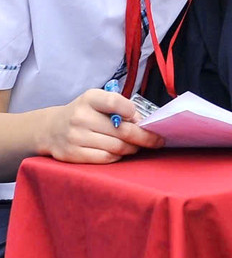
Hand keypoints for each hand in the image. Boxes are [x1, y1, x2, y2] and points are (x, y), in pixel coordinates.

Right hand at [38, 89, 162, 163]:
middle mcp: (80, 117)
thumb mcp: (97, 101)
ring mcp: (75, 137)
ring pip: (117, 147)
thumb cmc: (83, 114)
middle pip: (123, 130)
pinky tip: (119, 152)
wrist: (50, 129)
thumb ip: (119, 107)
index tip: (140, 119)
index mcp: (89, 99)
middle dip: (145, 137)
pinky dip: (118, 156)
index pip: (115, 102)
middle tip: (156, 140)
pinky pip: (106, 158)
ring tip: (136, 146)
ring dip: (133, 148)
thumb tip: (142, 123)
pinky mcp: (73, 155)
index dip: (132, 112)